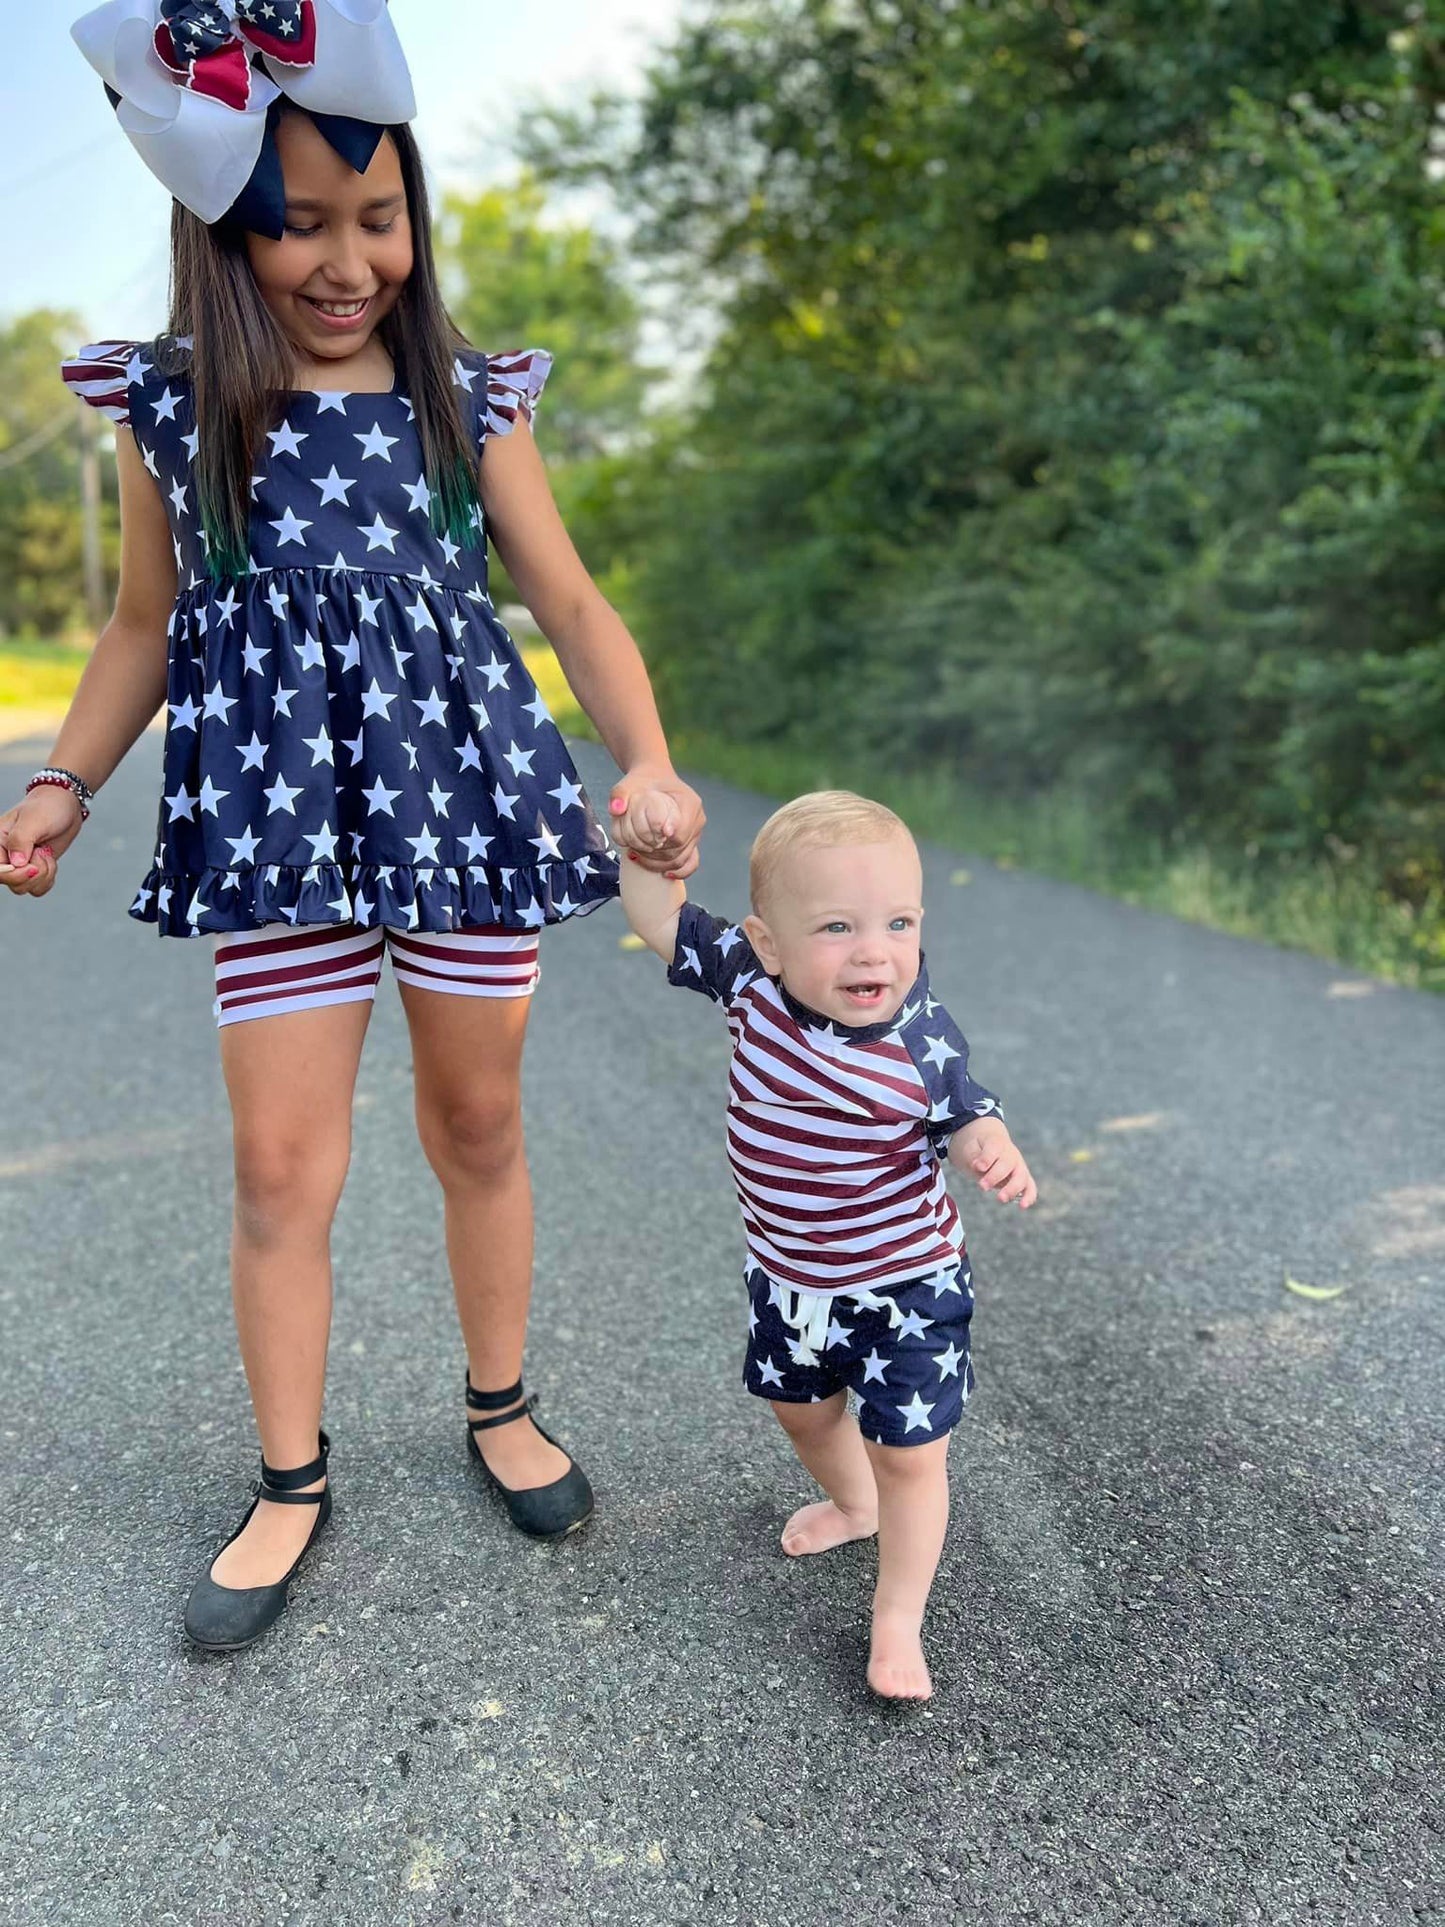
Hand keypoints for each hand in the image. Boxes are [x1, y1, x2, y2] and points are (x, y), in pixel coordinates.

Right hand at [0, 789, 83, 898]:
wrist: (65, 806)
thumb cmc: (46, 807)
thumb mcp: (33, 820)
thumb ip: (21, 840)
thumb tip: (16, 863)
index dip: (13, 875)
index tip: (31, 867)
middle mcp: (4, 856)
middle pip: (11, 883)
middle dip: (33, 873)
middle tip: (41, 852)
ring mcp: (18, 865)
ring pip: (25, 888)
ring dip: (43, 874)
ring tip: (45, 852)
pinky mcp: (32, 871)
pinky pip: (37, 888)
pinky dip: (48, 878)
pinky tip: (49, 860)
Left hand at [609, 765, 704, 879]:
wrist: (655, 780)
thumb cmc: (643, 781)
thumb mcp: (629, 783)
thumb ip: (620, 794)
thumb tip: (616, 810)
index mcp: (688, 802)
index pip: (680, 831)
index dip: (664, 842)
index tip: (648, 842)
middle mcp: (697, 819)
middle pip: (679, 849)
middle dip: (656, 856)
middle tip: (634, 852)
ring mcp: (696, 833)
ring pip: (682, 859)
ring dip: (660, 864)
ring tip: (638, 858)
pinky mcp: (691, 843)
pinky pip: (690, 863)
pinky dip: (678, 872)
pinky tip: (663, 875)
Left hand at [953, 1117, 1037, 1208]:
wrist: (989, 1144)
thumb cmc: (977, 1148)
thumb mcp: (969, 1148)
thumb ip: (973, 1157)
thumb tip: (979, 1168)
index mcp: (996, 1142)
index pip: (993, 1148)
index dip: (987, 1158)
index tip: (978, 1167)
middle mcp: (1010, 1153)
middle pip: (1007, 1163)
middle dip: (995, 1176)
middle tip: (982, 1186)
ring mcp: (1018, 1165)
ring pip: (1021, 1176)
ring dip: (1012, 1188)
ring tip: (1000, 1198)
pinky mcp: (1023, 1178)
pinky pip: (1030, 1187)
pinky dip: (1029, 1196)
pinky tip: (1023, 1206)